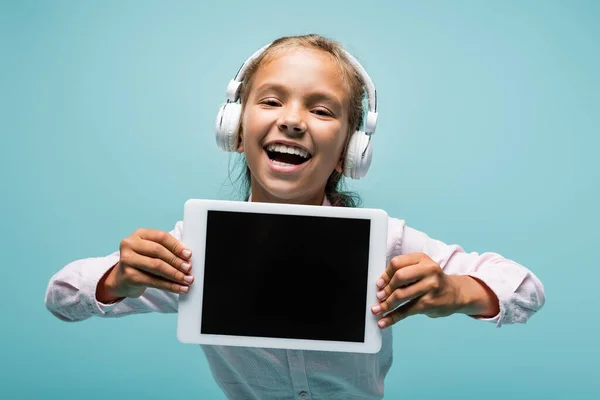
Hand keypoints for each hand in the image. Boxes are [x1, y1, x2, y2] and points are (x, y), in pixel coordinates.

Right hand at [96, 228, 193, 301]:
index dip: (176, 246)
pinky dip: (169, 285)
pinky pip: (153, 281)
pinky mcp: (128, 276)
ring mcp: (127, 260)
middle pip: (158, 251)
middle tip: (189, 268)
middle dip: (176, 261)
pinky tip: (179, 288)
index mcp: (139, 234)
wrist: (123, 278)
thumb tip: (187, 257)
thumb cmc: (142, 262)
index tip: (188, 255)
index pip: (161, 237)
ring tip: (187, 279)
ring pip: (156, 266)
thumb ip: (167, 249)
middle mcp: (130, 244)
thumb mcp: (151, 251)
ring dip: (175, 274)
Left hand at [370, 253, 494, 327]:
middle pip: (399, 277)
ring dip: (386, 304)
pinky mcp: (429, 303)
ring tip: (376, 310)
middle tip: (379, 296)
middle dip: (386, 288)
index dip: (385, 274)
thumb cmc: (433, 281)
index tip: (378, 284)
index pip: (397, 263)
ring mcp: (430, 287)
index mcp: (422, 259)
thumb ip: (404, 272)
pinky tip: (383, 322)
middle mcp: (428, 270)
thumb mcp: (421, 269)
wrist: (456, 294)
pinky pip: (406, 311)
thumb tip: (380, 285)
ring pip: (401, 295)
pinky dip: (392, 317)